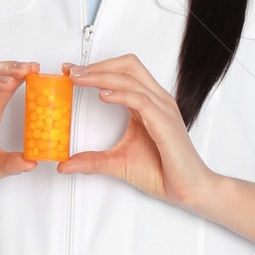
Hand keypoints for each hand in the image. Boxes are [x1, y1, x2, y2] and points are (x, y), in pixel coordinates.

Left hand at [60, 53, 218, 210]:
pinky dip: (120, 94)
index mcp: (148, 103)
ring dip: (102, 75)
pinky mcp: (164, 123)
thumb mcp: (118, 163)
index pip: (122, 73)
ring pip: (131, 77)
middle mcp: (156, 101)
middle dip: (98, 65)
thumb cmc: (164, 172)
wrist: (189, 189)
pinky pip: (141, 100)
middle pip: (128, 65)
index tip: (70, 71)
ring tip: (79, 79)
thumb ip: (92, 161)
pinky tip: (103, 96)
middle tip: (72, 71)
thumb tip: (65, 164)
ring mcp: (162, 109)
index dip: (96, 68)